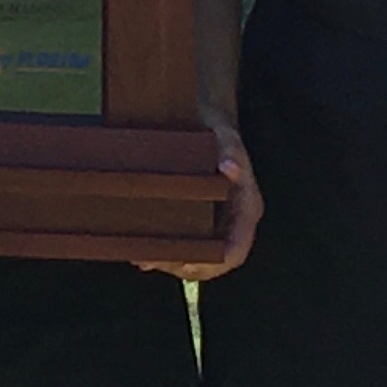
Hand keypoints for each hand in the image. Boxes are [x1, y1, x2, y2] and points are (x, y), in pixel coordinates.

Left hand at [145, 118, 261, 280]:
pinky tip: (140, 252)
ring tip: (141, 257)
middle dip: (185, 266)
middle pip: (213, 260)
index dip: (215, 262)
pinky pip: (183, 243)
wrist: (204, 121)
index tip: (187, 264)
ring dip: (170, 262)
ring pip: (196, 256)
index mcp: (247, 207)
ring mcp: (214, 223)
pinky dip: (162, 250)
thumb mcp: (224, 136)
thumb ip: (228, 151)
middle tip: (153, 261)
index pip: (237, 248)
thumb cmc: (217, 131)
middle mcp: (232, 221)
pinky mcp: (196, 220)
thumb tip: (230, 168)